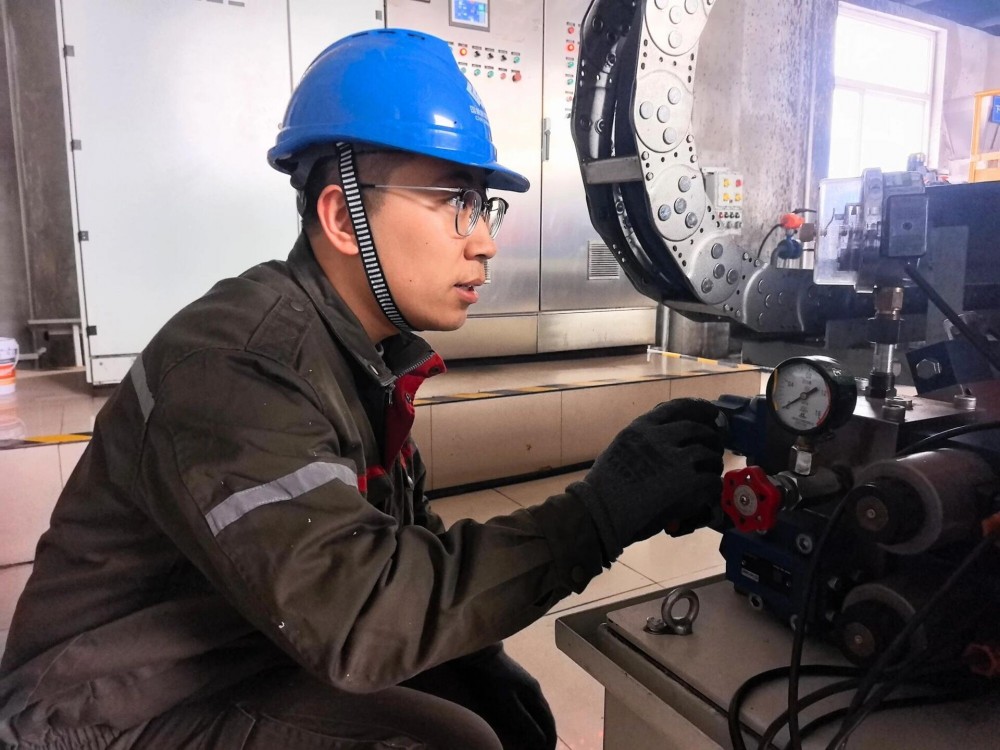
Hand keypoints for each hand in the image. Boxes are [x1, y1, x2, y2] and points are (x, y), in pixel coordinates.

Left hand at [451, 644, 556, 749]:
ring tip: (539, 739)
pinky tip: (527, 720)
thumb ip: (525, 722)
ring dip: (541, 725)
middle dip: (548, 734)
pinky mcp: (517, 681)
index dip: (550, 739)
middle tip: (547, 749)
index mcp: (535, 695)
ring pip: (539, 709)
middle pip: (546, 715)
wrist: (481, 654)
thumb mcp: (508, 704)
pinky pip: (531, 703)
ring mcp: (526, 683)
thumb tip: (542, 740)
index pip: (548, 722)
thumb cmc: (493, 681)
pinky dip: (533, 716)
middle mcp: (535, 689)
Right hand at [569, 398, 724, 561]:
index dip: (698, 409)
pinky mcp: (688, 483)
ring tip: (712, 470)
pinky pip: (711, 480)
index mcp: (641, 428)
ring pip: (708, 454)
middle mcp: (660, 438)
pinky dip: (713, 486)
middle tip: (714, 446)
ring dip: (712, 462)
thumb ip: (641, 443)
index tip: (708, 413)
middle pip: (697, 429)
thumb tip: (662, 446)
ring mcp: (676, 460)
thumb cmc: (602, 488)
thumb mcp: (619, 450)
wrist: (601, 513)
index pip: (676, 408)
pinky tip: (709, 492)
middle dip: (709, 437)